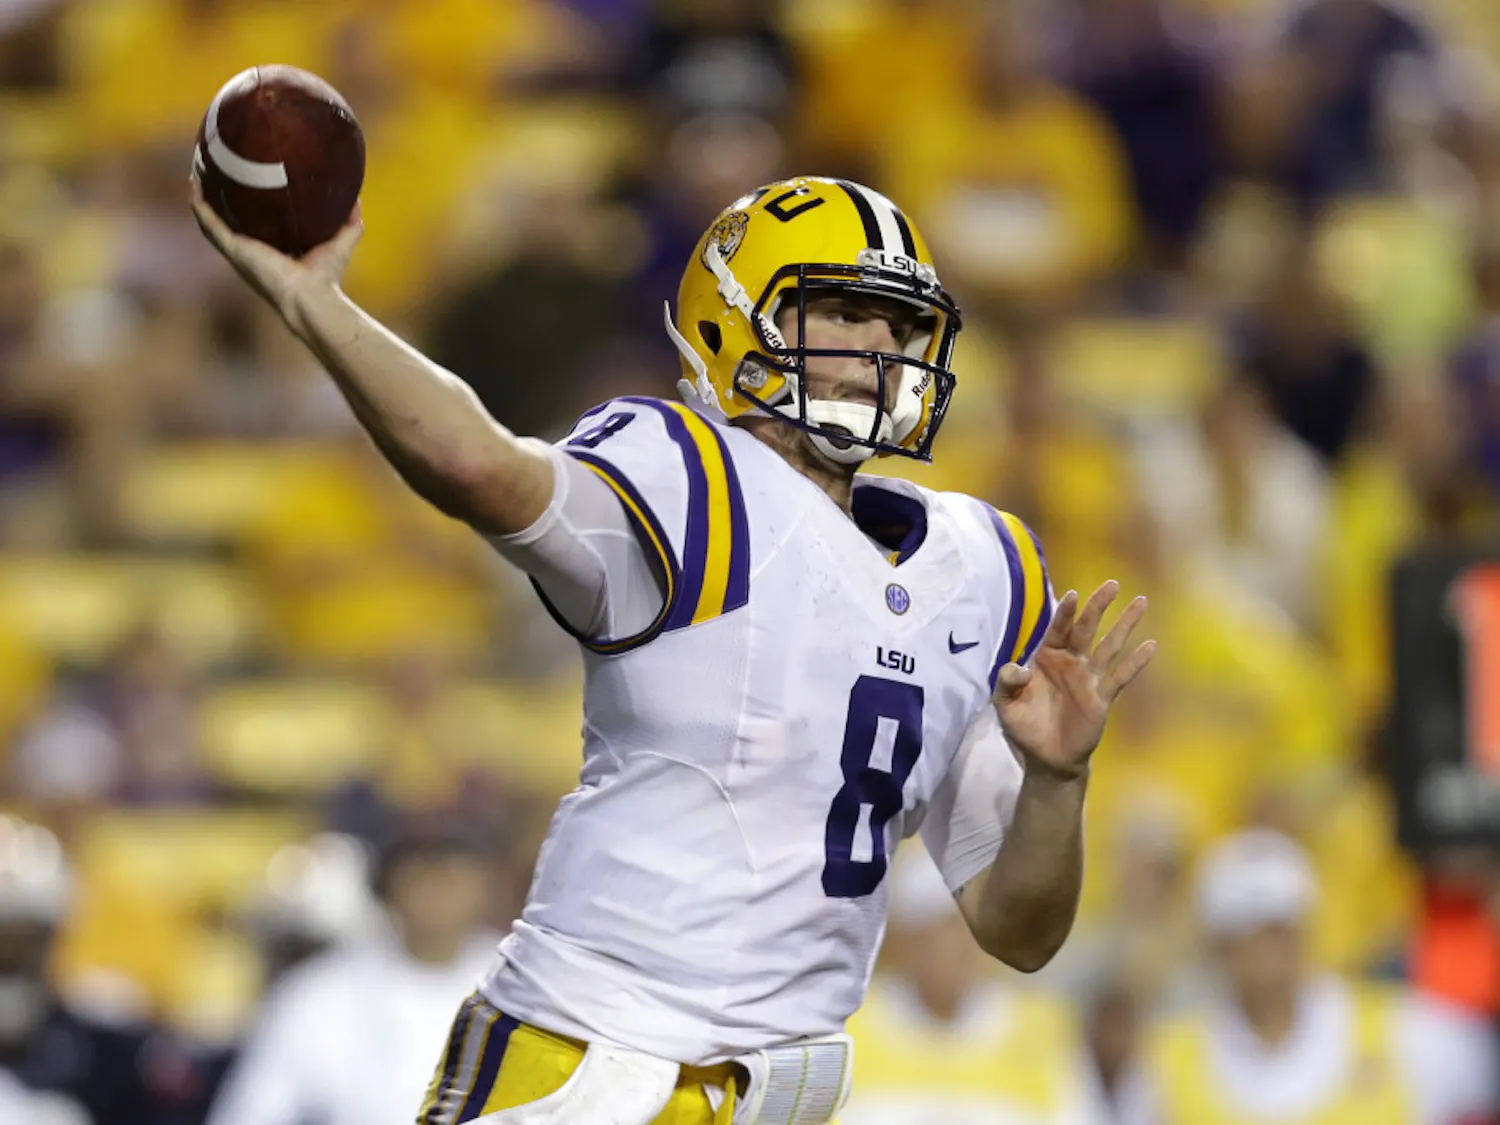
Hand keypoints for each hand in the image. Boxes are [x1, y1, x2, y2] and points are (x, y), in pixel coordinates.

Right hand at [189, 175, 362, 336]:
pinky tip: (194, 182)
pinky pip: (209, 223)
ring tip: (197, 171)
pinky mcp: (234, 249)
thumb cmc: (326, 278)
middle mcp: (251, 249)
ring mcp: (239, 250)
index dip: (247, 205)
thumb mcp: (341, 241)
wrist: (312, 297)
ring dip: (202, 196)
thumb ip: (349, 221)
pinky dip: (199, 204)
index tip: (244, 181)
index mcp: (271, 249)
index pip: (254, 224)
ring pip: (211, 220)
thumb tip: (355, 198)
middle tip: (215, 170)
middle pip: (228, 219)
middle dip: (219, 197)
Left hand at [993, 581, 1155, 780]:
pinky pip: (1121, 677)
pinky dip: (1136, 662)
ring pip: (1110, 645)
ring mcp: (1088, 678)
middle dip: (1099, 605)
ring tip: (1141, 601)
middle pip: (1087, 628)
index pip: (1058, 628)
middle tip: (1113, 583)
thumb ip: (1007, 682)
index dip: (1066, 613)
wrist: (1045, 757)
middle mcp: (1070, 662)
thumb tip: (1020, 668)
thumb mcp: (1005, 703)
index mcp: (1046, 657)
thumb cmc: (1024, 725)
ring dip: (1125, 624)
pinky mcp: (1102, 698)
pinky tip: (1151, 645)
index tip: (1074, 595)